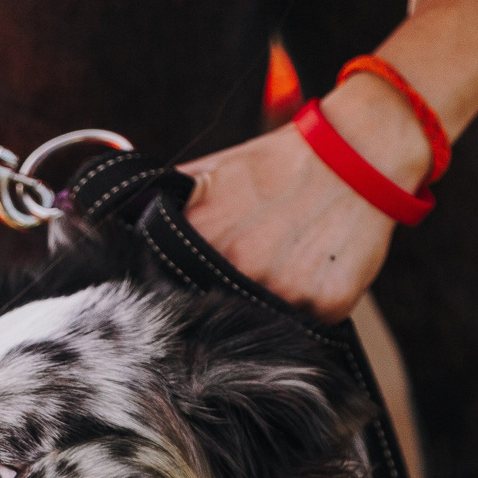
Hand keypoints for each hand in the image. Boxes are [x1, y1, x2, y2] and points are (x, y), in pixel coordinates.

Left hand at [180, 75, 431, 321]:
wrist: (359, 153)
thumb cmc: (282, 160)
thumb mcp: (214, 169)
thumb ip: (164, 198)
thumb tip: (117, 219)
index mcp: (203, 234)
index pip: (171, 288)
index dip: (181, 289)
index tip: (194, 282)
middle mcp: (239, 266)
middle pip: (217, 310)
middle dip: (226, 297)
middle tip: (254, 263)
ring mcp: (284, 290)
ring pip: (263, 322)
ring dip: (270, 301)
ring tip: (285, 262)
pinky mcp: (326, 305)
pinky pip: (307, 325)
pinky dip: (309, 305)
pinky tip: (316, 269)